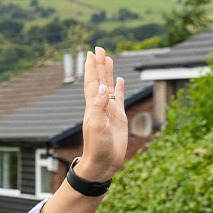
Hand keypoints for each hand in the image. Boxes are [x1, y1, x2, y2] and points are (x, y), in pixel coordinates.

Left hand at [75, 48, 127, 180]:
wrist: (103, 163)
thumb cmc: (98, 147)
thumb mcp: (97, 126)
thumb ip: (99, 107)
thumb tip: (101, 88)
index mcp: (93, 106)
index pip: (92, 82)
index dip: (92, 67)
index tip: (92, 53)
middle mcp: (100, 105)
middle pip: (99, 80)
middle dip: (99, 64)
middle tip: (99, 49)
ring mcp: (109, 110)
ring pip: (109, 86)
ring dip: (108, 73)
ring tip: (108, 59)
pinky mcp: (119, 117)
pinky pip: (119, 98)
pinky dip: (120, 88)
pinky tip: (120, 80)